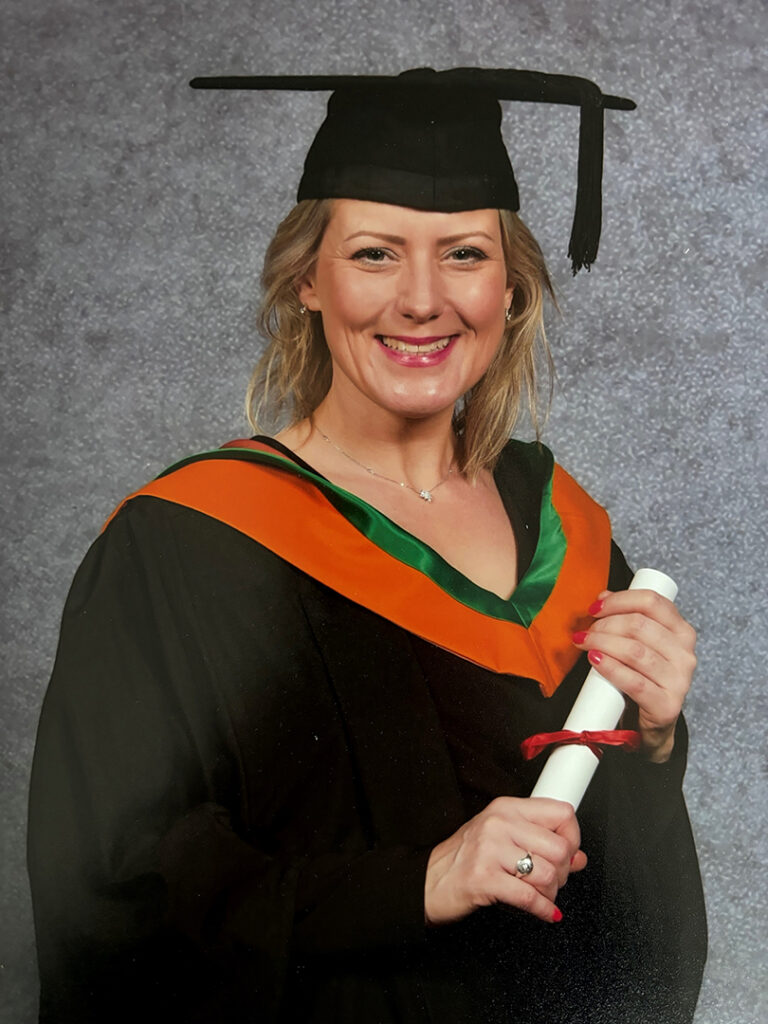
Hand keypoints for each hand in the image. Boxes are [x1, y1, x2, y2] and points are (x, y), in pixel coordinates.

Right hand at [424, 796, 585, 926]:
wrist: (428, 881)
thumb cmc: (465, 859)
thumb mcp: (502, 839)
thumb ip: (541, 843)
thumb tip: (579, 858)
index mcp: (506, 808)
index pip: (561, 813)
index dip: (573, 837)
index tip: (570, 852)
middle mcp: (499, 824)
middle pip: (559, 848)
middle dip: (564, 872)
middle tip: (552, 881)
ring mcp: (489, 850)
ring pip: (548, 873)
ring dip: (551, 893)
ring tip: (541, 896)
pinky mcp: (484, 879)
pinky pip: (530, 897)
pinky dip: (543, 910)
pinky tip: (544, 912)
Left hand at [572, 589, 696, 761]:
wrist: (650, 725)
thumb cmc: (642, 678)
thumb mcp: (638, 644)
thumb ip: (626, 617)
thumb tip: (603, 596)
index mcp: (682, 632)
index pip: (652, 602)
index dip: (619, 600)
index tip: (594, 608)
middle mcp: (685, 654)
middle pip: (639, 625)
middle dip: (605, 624)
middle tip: (585, 632)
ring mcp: (679, 681)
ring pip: (635, 651)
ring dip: (602, 643)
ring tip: (583, 644)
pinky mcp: (667, 705)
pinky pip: (634, 682)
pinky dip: (610, 668)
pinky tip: (595, 661)